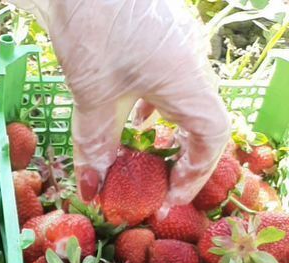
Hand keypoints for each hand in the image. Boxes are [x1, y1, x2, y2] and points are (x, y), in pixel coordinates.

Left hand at [13, 0, 230, 205]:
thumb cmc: (92, 24)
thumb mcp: (92, 95)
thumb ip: (96, 144)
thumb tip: (93, 188)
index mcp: (187, 78)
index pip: (211, 137)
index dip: (194, 175)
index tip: (168, 198)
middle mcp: (190, 60)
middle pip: (198, 120)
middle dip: (177, 160)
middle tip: (153, 187)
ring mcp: (176, 43)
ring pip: (180, 99)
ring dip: (162, 134)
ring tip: (136, 160)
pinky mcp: (156, 33)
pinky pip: (165, 79)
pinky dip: (149, 107)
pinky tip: (127, 117)